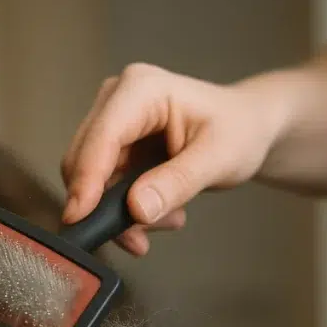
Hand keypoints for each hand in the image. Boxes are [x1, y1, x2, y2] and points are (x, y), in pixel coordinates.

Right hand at [60, 63, 285, 255]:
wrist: (247, 127)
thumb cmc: (239, 130)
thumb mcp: (219, 158)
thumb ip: (177, 183)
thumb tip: (137, 208)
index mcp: (141, 88)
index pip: (102, 137)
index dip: (86, 179)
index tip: (79, 218)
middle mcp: (116, 99)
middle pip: (84, 159)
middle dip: (106, 204)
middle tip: (141, 238)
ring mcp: (109, 121)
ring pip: (88, 178)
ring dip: (119, 211)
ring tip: (168, 219)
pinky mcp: (111, 144)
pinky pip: (100, 185)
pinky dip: (123, 208)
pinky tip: (157, 213)